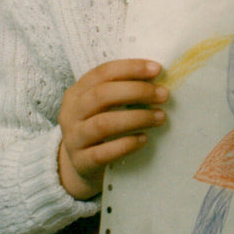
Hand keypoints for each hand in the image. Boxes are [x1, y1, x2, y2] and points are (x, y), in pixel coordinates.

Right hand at [58, 59, 168, 199]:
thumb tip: (157, 81)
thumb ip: (122, 91)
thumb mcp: (103, 106)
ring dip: (136, 118)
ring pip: (103, 124)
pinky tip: (144, 139)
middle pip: (102, 95)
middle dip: (136, 91)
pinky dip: (126, 144)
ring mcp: (73, 139)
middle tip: (163, 95)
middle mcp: (71, 113)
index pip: (102, 73)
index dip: (130, 68)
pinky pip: (103, 152)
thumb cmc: (100, 127)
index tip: (157, 69)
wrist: (82, 165)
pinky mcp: (81, 162)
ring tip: (160, 117)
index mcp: (76, 93)